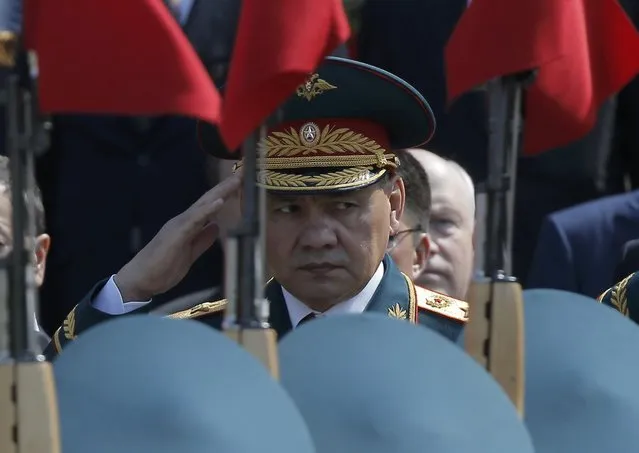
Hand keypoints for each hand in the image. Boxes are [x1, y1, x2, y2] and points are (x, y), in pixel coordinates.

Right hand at [114, 173, 241, 301]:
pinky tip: (219, 202)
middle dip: (226, 186)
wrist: (141, 280)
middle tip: (243, 171)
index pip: (210, 206)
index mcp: (188, 225)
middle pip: (209, 199)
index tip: (241, 182)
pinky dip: (207, 209)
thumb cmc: (163, 268)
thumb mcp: (190, 253)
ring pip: (203, 204)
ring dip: (220, 192)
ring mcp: (180, 225)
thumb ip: (203, 240)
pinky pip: (194, 219)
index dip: (225, 193)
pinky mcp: (176, 234)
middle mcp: (184, 220)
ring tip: (235, 180)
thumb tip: (215, 226)